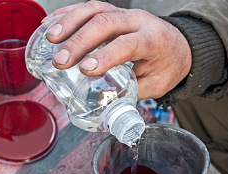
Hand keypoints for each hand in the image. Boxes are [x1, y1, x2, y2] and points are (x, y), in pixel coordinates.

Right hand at [44, 1, 191, 99]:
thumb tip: (107, 110)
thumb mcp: (158, 85)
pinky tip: (49, 25)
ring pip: (94, 9)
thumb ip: (133, 94)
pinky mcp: (111, 12)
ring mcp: (122, 13)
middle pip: (105, 22)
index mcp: (153, 39)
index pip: (128, 43)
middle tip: (60, 61)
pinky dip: (66, 15)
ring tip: (50, 39)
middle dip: (79, 41)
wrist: (177, 44)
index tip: (86, 69)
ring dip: (68, 23)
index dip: (106, 55)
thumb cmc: (167, 65)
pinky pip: (87, 7)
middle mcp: (137, 20)